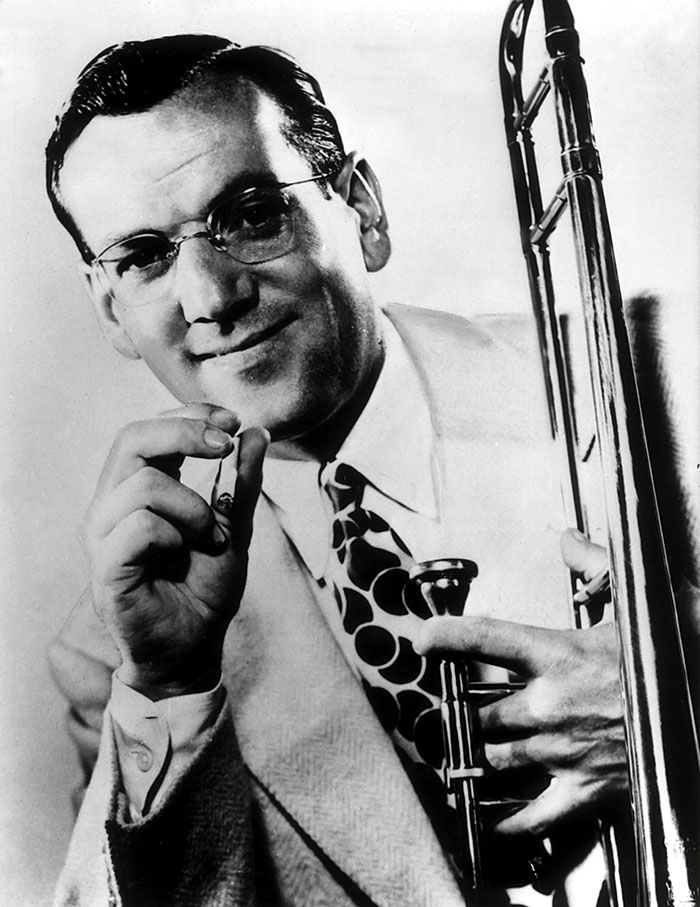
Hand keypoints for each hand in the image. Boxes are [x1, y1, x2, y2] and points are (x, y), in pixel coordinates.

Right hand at [82, 403, 268, 698]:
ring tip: (210, 537)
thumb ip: (241, 482)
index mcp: (138, 488)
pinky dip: (173, 535)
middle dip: (185, 433)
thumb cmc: (205, 587)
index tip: (232, 420)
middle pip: (131, 437)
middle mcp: (112, 505)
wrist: (194, 647)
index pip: (148, 428)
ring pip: (144, 483)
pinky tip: (182, 554)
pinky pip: (139, 527)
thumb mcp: (234, 526)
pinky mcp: (105, 568)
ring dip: (193, 506)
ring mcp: (104, 535)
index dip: (189, 414)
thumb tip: (256, 432)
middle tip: (224, 447)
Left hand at [415, 530, 627, 835]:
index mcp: (557, 654)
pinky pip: (532, 816)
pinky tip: (488, 822)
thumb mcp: (638, 600)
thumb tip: (565, 537)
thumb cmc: (673, 652)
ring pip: (495, 759)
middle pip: (480, 713)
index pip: (484, 638)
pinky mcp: (585, 791)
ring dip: (480, 756)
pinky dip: (507, 822)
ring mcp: (564, 752)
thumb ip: (594, 563)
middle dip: (468, 715)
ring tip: (469, 753)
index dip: (445, 637)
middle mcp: (550, 704)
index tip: (421, 640)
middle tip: (459, 712)